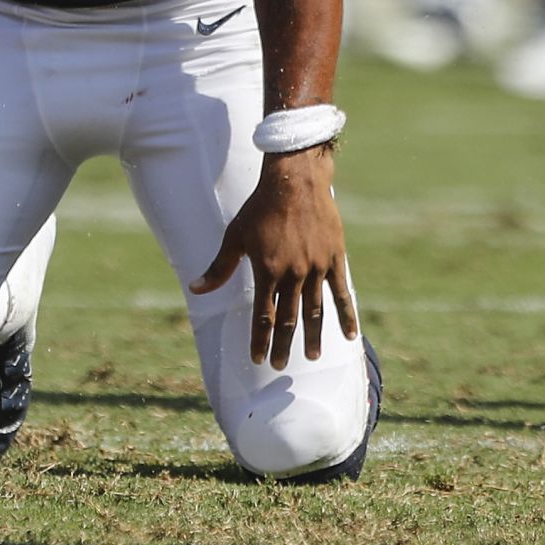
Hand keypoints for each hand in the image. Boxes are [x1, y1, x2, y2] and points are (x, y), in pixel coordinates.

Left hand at [190, 148, 357, 368]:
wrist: (294, 179)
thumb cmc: (260, 206)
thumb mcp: (236, 235)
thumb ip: (219, 267)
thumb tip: (195, 289)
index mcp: (267, 270)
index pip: (262, 315)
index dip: (259, 339)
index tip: (257, 358)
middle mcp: (292, 273)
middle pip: (288, 318)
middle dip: (282, 344)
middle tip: (279, 365)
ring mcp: (316, 267)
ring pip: (314, 310)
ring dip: (313, 335)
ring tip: (313, 356)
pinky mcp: (333, 258)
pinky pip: (341, 293)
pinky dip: (346, 315)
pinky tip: (349, 335)